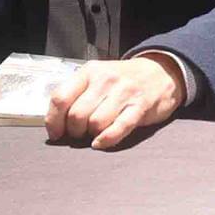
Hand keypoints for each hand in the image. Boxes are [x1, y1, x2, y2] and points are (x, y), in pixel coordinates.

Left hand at [45, 55, 182, 149]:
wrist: (161, 72)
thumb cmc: (123, 80)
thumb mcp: (97, 77)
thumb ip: (77, 94)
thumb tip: (56, 122)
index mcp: (88, 72)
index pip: (60, 98)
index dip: (54, 121)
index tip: (56, 133)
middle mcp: (104, 80)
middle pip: (77, 114)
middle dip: (74, 131)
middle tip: (80, 134)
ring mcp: (123, 93)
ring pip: (96, 122)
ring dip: (92, 134)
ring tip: (95, 133)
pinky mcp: (140, 107)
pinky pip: (119, 127)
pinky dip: (107, 139)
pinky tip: (101, 143)